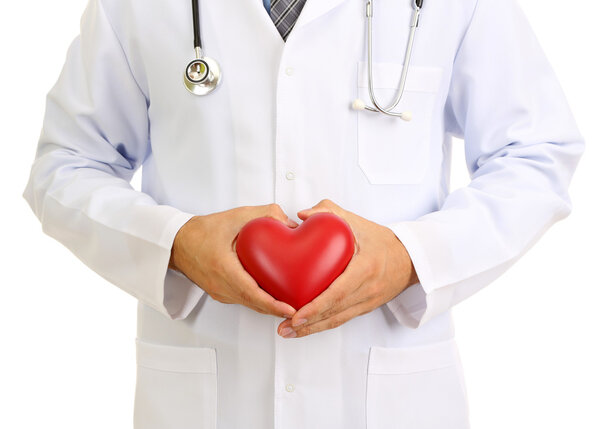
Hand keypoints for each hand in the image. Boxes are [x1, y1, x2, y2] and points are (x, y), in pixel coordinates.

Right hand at [169, 204, 298, 317]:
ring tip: (292, 304)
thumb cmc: (202, 230)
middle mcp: (220, 285)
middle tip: (300, 308)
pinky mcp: (220, 292)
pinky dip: (258, 301)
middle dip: (277, 309)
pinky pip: (243, 300)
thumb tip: (290, 223)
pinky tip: (272, 295)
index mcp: (223, 268)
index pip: (251, 293)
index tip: (289, 308)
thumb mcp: (235, 216)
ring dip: (269, 307)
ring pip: (249, 304)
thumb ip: (264, 215)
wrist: (177, 242)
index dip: (272, 304)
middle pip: (253, 304)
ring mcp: (219, 292)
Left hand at [277, 199, 418, 337]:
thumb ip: (329, 212)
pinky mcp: (365, 307)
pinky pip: (342, 319)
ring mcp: (368, 301)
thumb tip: (303, 215)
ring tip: (289, 332)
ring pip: (338, 320)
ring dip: (313, 329)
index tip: (298, 314)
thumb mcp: (357, 222)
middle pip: (336, 312)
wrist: (410, 259)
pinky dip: (323, 325)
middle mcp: (368, 289)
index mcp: (366, 268)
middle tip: (286, 327)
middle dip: (309, 323)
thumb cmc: (382, 241)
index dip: (317, 306)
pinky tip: (306, 328)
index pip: (339, 292)